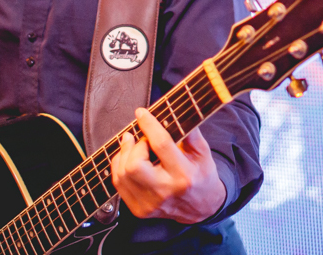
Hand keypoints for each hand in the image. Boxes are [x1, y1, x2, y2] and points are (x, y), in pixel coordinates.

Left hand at [111, 109, 226, 223]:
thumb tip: (176, 112)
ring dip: (124, 154)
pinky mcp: (139, 209)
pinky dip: (120, 167)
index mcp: (184, 174)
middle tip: (141, 139)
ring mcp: (150, 203)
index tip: (141, 113)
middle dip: (134, 146)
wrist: (201, 207)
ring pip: (122, 174)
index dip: (149, 125)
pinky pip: (119, 184)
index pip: (161, 145)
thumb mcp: (203, 152)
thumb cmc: (202, 175)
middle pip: (134, 165)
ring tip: (133, 146)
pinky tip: (128, 160)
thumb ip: (190, 132)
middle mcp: (165, 191)